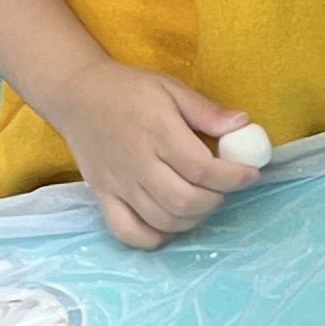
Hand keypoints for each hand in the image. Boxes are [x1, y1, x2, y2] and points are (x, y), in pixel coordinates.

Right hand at [30, 60, 254, 248]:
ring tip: (201, 200)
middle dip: (215, 199)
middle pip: (184, 201)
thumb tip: (243, 125)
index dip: (233, 177)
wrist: (75, 95)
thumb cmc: (127, 90)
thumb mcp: (170, 88)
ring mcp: (118, 185)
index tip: (249, 174)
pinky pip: (128, 232)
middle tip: (223, 187)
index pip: (202, 169)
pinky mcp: (102, 197)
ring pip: (162, 221)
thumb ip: (206, 110)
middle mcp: (137, 164)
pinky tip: (170, 223)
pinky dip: (154, 237)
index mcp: (158, 133)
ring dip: (192, 218)